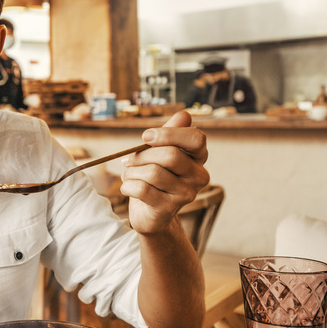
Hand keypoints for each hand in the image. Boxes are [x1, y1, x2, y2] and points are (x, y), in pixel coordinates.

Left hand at [120, 111, 208, 233]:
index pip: (196, 138)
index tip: (146, 136)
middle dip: (142, 155)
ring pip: (153, 172)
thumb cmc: (154, 177)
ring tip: (128, 175)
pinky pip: (142, 189)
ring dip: (132, 171)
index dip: (169, 134)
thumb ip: (170, 133)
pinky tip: (127, 187)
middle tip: (128, 159)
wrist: (149, 212)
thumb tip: (184, 115)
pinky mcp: (168, 209)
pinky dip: (128, 185)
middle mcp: (198, 176)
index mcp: (198, 158)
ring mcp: (186, 194)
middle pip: (171, 155)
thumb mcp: (159, 151)